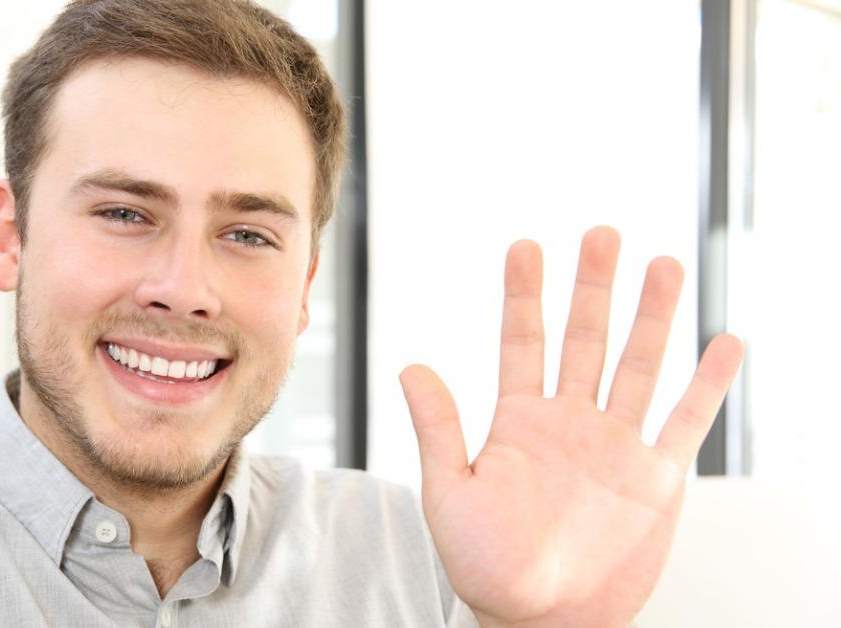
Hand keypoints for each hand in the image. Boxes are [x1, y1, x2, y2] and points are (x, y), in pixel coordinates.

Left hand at [400, 227, 743, 627]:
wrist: (539, 621)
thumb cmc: (486, 566)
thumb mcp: (449, 495)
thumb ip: (438, 429)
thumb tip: (409, 364)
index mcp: (518, 421)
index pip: (522, 341)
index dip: (523, 295)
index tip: (524, 246)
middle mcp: (570, 422)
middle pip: (585, 339)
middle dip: (594, 288)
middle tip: (602, 234)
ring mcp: (615, 445)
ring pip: (637, 366)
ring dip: (652, 318)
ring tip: (662, 265)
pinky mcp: (656, 478)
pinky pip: (686, 422)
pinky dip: (708, 385)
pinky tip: (724, 343)